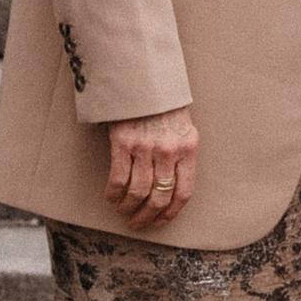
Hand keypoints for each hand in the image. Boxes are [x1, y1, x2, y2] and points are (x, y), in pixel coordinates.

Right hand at [106, 107, 197, 223]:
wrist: (142, 77)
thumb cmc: (162, 103)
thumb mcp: (182, 127)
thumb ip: (181, 153)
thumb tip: (171, 187)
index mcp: (188, 147)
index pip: (183, 192)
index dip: (170, 213)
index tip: (160, 221)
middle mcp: (169, 150)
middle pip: (160, 197)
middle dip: (147, 216)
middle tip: (137, 223)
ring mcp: (146, 146)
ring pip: (138, 192)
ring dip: (129, 208)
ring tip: (123, 212)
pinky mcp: (123, 141)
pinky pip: (118, 179)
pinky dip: (114, 194)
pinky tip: (112, 197)